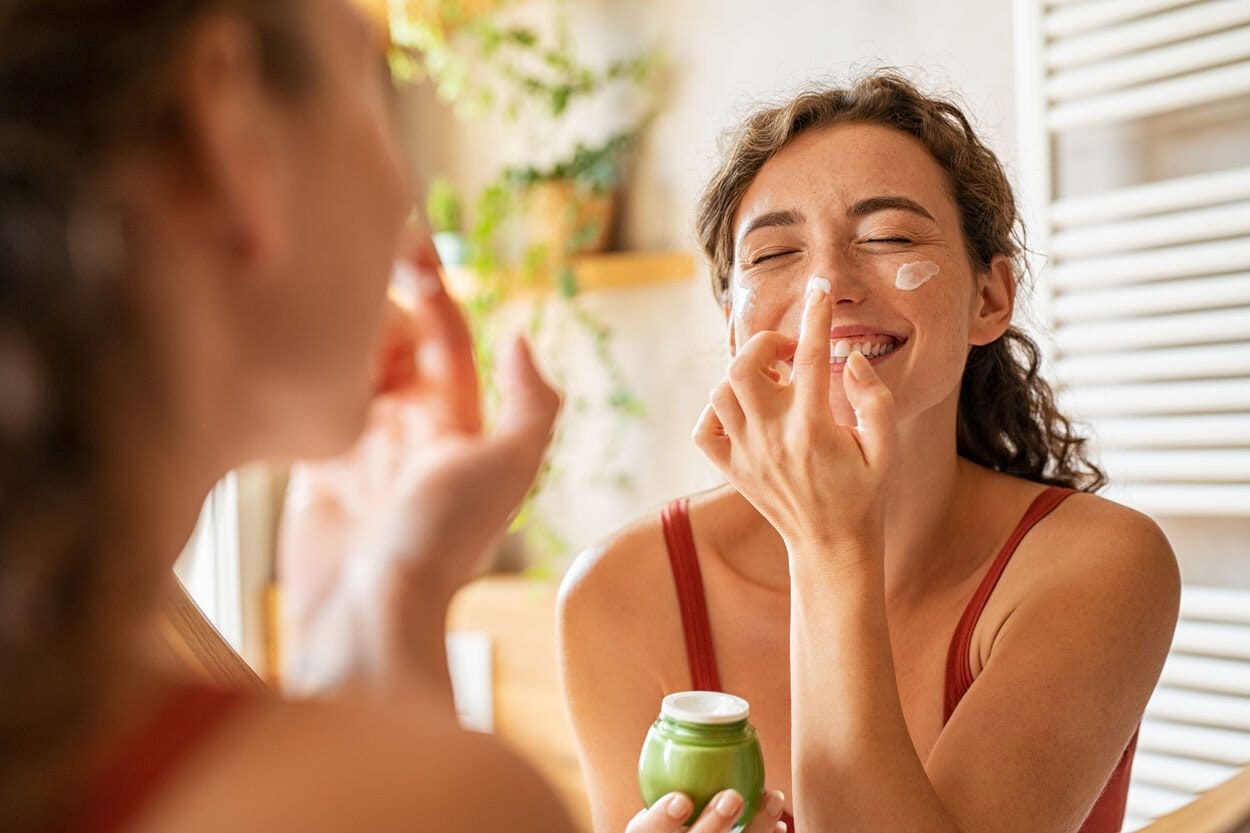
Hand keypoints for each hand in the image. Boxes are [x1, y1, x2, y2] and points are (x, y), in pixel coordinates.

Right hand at [279, 234, 560, 693]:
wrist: (366, 614)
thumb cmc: (440, 544)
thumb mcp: (506, 468)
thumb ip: (529, 403)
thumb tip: (519, 337)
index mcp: (458, 421)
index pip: (444, 335)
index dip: (430, 288)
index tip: (403, 242)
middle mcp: (411, 428)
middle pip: (392, 342)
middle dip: (376, 305)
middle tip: (347, 278)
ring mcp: (360, 446)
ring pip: (350, 365)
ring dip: (340, 334)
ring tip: (318, 307)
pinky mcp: (312, 467)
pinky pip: (310, 403)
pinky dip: (305, 376)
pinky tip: (291, 347)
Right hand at [627, 790, 786, 832]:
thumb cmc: (666, 828)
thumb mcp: (651, 810)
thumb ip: (664, 785)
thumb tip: (697, 730)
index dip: (661, 819)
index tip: (681, 800)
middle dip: (714, 823)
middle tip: (732, 796)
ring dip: (756, 827)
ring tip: (772, 799)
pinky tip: (780, 826)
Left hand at [692, 280, 896, 553]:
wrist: (832, 547)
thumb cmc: (865, 494)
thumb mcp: (886, 447)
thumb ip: (874, 400)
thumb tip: (851, 360)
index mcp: (814, 428)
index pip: (810, 357)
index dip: (816, 317)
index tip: (820, 291)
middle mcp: (773, 437)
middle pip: (744, 368)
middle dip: (763, 345)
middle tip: (787, 352)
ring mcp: (747, 454)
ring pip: (720, 393)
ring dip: (742, 375)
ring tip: (770, 382)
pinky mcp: (732, 470)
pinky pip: (703, 430)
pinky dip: (715, 412)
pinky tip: (744, 412)